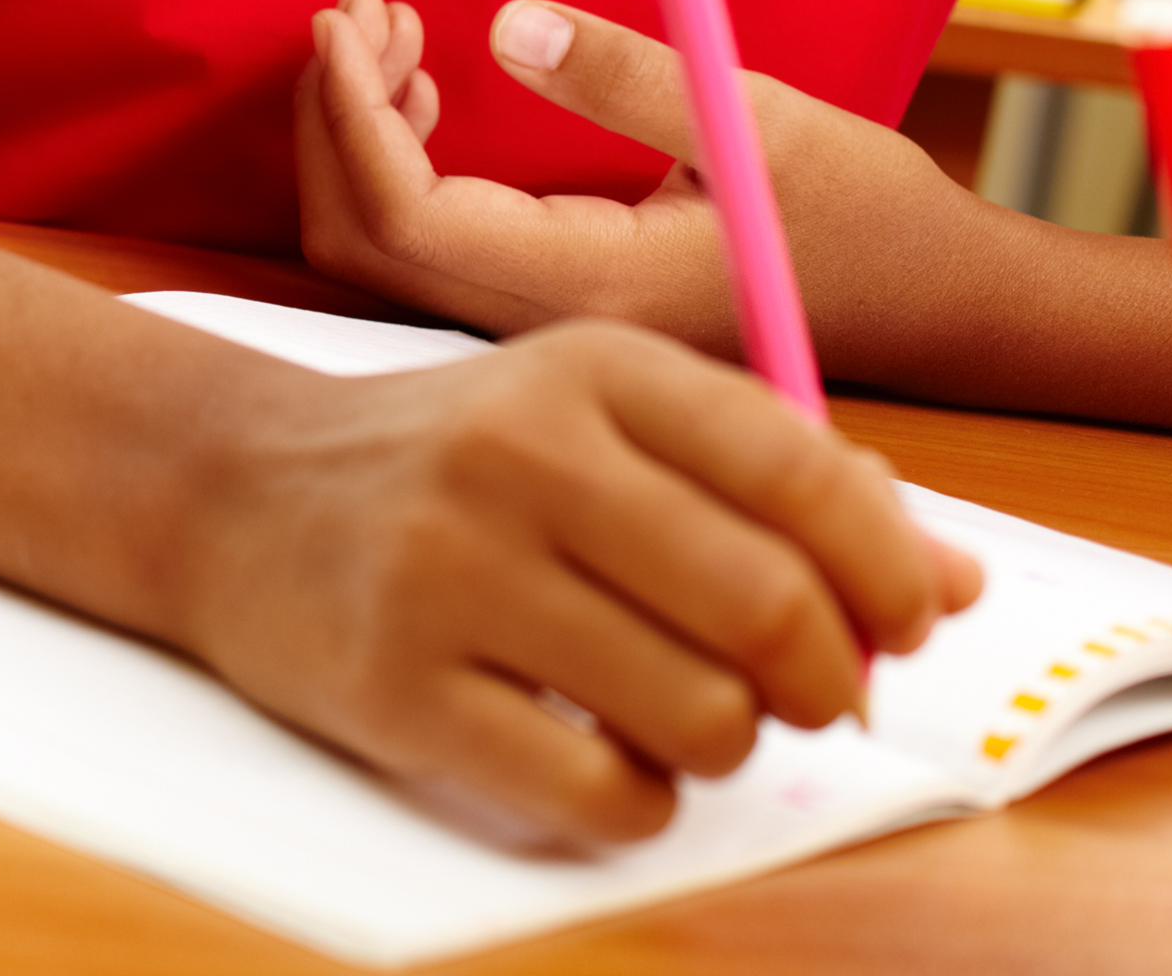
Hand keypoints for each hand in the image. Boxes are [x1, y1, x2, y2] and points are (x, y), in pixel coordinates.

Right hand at [174, 319, 979, 843]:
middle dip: (828, 683)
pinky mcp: (398, 688)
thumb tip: (948, 581)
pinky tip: (591, 751)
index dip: (890, 575)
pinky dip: (635, 798)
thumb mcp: (595, 419)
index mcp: (589, 372)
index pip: (807, 478)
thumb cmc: (448, 464)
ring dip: (726, 743)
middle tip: (801, 694)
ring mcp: (450, 573)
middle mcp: (519, 456)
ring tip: (673, 714)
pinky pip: (604, 796)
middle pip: (772, 611)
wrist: (222, 490)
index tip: (896, 625)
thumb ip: (771, 480)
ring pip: (704, 718)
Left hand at [293, 0, 965, 352]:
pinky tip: (429, 97)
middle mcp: (550, 325)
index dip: (349, 116)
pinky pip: (427, 250)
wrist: (938, 308)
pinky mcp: (551, 307)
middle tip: (361, 8)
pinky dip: (399, 164)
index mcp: (592, 289)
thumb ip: (626, 77)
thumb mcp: (753, 119)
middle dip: (336, 116)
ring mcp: (546, 326)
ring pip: (385, 249)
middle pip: (363, 242)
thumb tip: (501, 24)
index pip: (405, 218)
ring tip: (392, 31)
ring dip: (362, 133)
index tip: (344, 18)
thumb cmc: (863, 214)